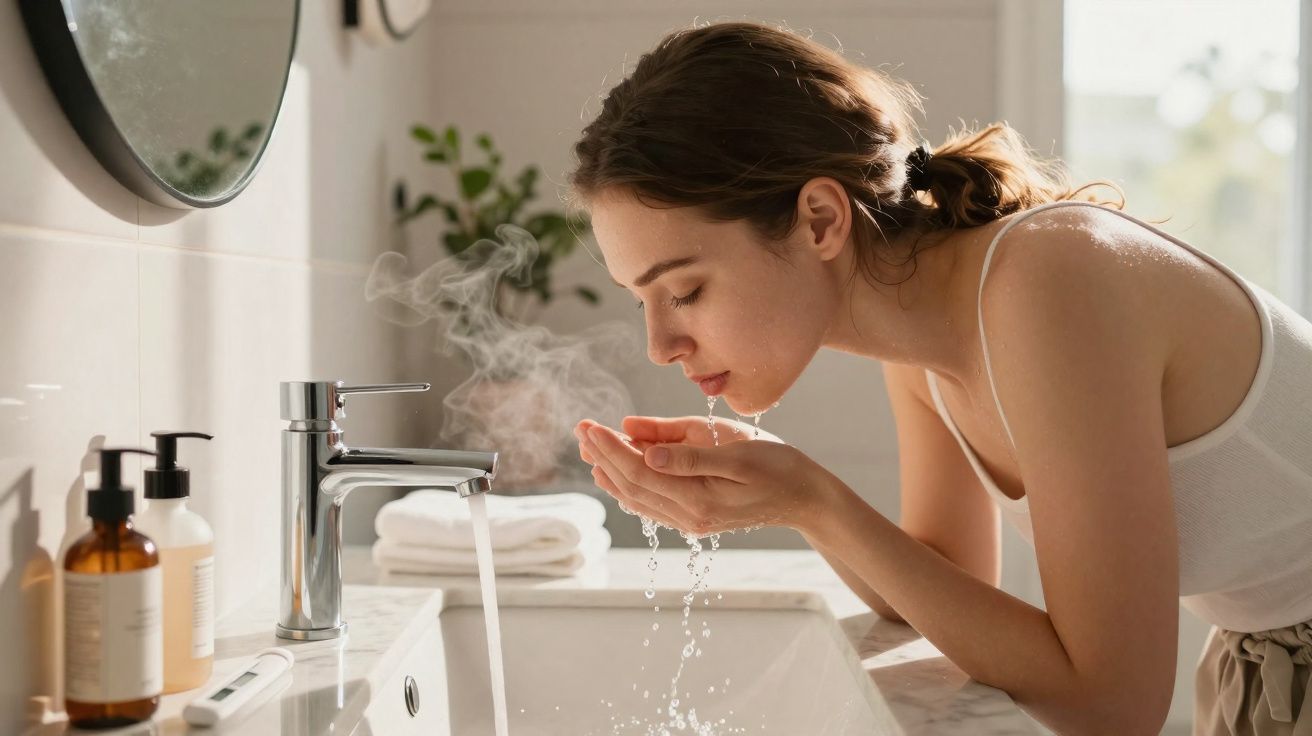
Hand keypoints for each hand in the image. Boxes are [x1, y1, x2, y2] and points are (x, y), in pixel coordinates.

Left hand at [575, 417, 833, 536]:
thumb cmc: (777, 465)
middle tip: (580, 428)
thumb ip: (687, 450)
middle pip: (631, 486)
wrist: (804, 497)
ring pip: (637, 497)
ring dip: (610, 471)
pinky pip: (651, 504)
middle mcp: (689, 517)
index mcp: (698, 498)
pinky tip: (614, 472)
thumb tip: (642, 447)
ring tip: (589, 446)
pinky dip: (628, 486)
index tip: (590, 425)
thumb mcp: (735, 448)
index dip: (610, 448)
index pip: (639, 472)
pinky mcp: (695, 519)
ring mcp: (691, 522)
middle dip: (603, 455)